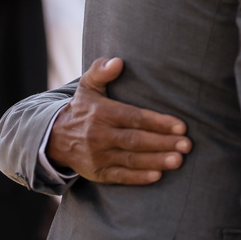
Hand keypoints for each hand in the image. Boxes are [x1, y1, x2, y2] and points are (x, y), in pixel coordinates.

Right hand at [47, 57, 190, 183]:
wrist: (54, 138)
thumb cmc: (82, 109)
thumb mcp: (87, 86)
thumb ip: (101, 71)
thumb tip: (117, 61)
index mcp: (102, 113)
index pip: (134, 118)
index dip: (158, 122)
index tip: (181, 126)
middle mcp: (99, 136)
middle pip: (136, 140)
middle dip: (163, 143)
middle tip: (187, 145)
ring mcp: (98, 156)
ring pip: (131, 160)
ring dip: (156, 161)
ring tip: (178, 160)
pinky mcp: (97, 173)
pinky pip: (119, 177)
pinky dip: (138, 178)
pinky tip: (157, 176)